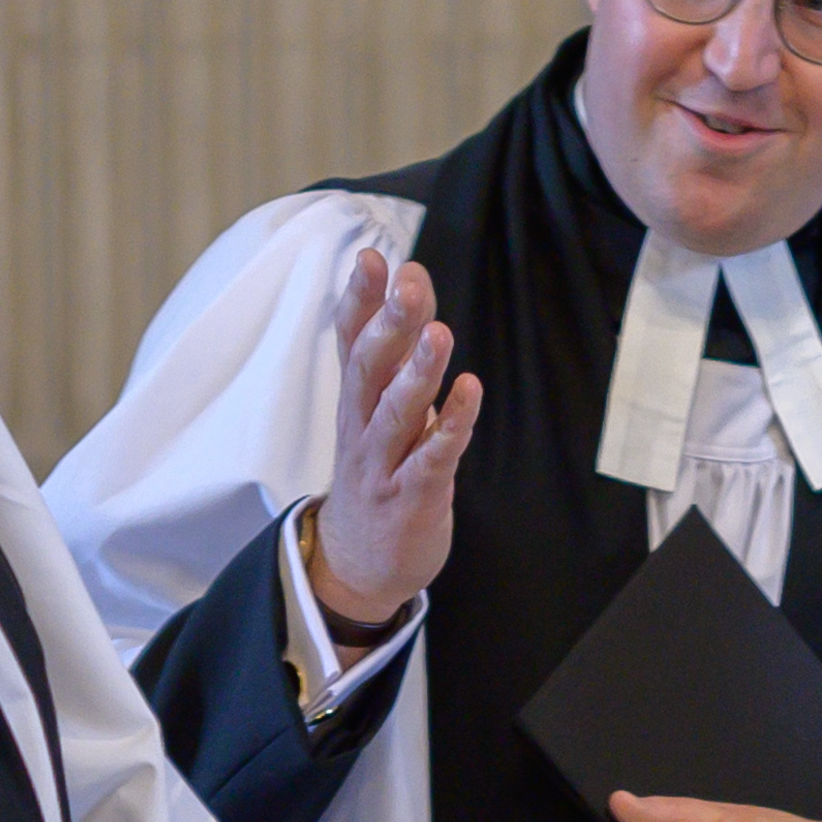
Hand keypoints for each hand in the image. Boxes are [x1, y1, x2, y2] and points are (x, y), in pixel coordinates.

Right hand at [308, 250, 478, 631]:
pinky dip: (451, 426)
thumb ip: (393, 352)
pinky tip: (470, 392)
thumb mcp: (377, 409)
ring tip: (439, 332)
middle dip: (390, 322)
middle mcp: (362, 426)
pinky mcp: (413, 497)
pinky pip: (432, 459)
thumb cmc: (379, 471)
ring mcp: (385, 463)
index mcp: (356, 399)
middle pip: (370, 367)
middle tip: (410, 281)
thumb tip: (406, 285)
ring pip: (397, 412)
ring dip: (419, 372)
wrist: (360, 564)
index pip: (351, 341)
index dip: (359, 300)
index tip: (372, 257)